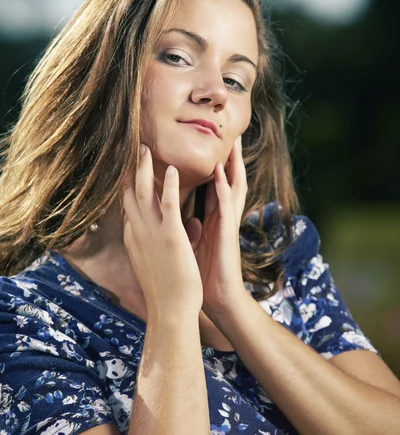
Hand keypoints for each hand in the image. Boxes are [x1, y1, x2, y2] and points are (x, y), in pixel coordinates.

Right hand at [122, 145, 202, 318]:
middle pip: (127, 193)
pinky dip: (168, 185)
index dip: (125, 185)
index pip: (126, 206)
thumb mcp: (158, 260)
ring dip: (144, 169)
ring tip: (146, 149)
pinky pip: (167, 204)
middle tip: (131, 149)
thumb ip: (167, 239)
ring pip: (142, 193)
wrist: (170, 310)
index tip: (127, 168)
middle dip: (129, 170)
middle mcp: (137, 232)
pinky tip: (172, 169)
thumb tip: (188, 225)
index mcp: (134, 238)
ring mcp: (151, 233)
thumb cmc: (167, 289)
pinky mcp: (171, 237)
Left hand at [184, 136, 247, 324]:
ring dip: (232, 166)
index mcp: (214, 219)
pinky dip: (222, 189)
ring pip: (232, 189)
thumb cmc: (203, 273)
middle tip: (230, 136)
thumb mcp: (195, 245)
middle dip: (230, 160)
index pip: (215, 187)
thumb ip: (193, 229)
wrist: (215, 297)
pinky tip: (219, 173)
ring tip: (232, 145)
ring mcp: (226, 225)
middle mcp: (222, 218)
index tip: (212, 147)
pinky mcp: (226, 234)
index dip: (214, 167)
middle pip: (228, 182)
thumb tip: (190, 220)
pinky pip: (225, 207)